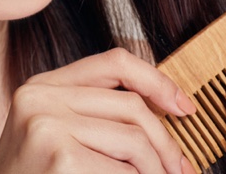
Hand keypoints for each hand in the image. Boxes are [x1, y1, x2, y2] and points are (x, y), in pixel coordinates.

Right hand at [0, 48, 195, 173]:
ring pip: (136, 141)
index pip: (114, 62)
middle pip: (132, 106)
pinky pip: (125, 172)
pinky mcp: (60, 156)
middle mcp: (40, 98)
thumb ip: (95, 114)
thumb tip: (167, 109)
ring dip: (156, 172)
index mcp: (41, 86)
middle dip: (167, 144)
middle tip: (182, 171)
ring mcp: (47, 125)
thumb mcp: (55, 134)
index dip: (157, 81)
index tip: (184, 107)